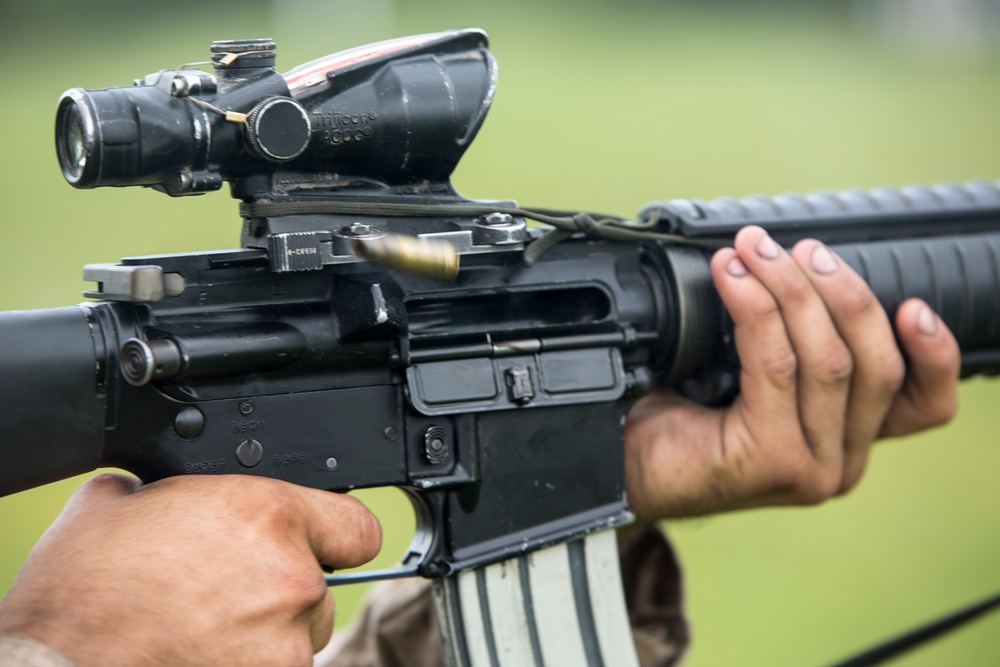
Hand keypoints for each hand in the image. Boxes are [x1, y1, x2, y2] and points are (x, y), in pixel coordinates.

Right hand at [0, 473, 380, 666]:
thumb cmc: (79, 598)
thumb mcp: (118, 505)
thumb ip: (172, 490)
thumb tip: (167, 490)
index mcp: (266, 515)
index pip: (355, 525)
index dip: (333, 534)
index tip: (317, 543)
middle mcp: (291, 577)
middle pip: (320, 584)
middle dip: (283, 588)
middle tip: (228, 593)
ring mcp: (287, 643)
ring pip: (301, 635)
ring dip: (269, 633)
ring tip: (206, 630)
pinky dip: (250, 663)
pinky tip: (201, 656)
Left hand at [624, 226, 960, 519]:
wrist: (622, 464)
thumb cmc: (680, 418)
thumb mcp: (756, 379)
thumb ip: (798, 348)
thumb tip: (806, 270)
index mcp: (844, 440)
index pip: (921, 405)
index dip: (933, 353)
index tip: (914, 304)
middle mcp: (838, 461)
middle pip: (874, 364)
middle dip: (839, 293)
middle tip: (794, 249)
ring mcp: (811, 468)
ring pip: (828, 360)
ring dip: (790, 291)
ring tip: (752, 251)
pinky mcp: (774, 460)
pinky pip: (777, 365)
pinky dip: (756, 309)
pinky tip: (730, 277)